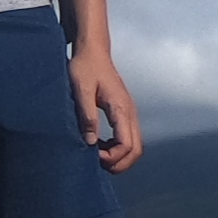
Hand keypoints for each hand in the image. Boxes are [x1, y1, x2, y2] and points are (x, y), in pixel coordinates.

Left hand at [71, 44, 143, 171]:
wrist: (93, 51)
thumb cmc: (85, 67)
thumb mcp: (81, 90)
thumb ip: (87, 115)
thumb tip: (90, 141)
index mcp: (121, 109)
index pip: (126, 144)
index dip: (112, 157)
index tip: (92, 155)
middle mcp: (130, 113)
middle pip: (136, 150)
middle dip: (120, 163)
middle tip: (98, 165)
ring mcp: (129, 113)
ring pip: (135, 146)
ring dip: (120, 157)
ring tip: (98, 157)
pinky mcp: (124, 113)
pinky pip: (128, 137)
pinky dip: (118, 148)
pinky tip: (100, 146)